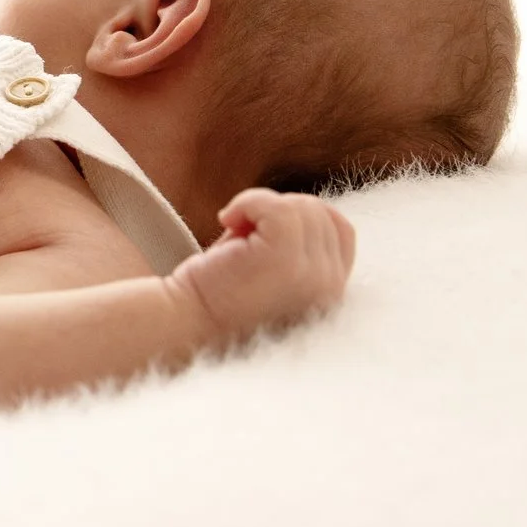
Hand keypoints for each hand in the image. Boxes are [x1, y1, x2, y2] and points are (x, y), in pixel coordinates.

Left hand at [163, 188, 356, 347]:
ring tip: (232, 237)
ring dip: (259, 208)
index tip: (261, 231)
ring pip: (302, 207)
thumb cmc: (218, 294)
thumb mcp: (271, 266)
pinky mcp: (285, 261)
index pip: (341, 230)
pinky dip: (249, 202)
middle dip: (276, 213)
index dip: (301, 218)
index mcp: (332, 293)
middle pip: (320, 213)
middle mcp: (331, 288)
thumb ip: (298, 242)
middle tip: (239, 241)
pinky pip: (280, 207)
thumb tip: (300, 202)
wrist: (186, 325)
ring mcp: (312, 275)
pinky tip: (226, 221)